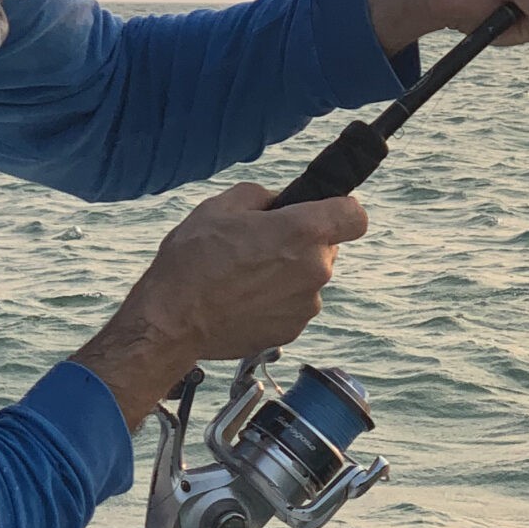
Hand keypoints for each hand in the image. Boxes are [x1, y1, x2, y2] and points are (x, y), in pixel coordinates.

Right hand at [71, 181, 368, 430]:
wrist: (173, 321)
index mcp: (304, 231)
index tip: (323, 212)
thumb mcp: (221, 206)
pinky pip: (294, 306)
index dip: (341, 210)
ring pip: (309, 278)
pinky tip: (243, 299)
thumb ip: (263, 196)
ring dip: (288, 274)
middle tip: (261, 244)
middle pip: (327, 248)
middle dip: (302, 243)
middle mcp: (315, 269)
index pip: (355, 215)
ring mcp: (306, 305)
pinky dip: (276, 301)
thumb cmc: (193, 260)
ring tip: (245, 276)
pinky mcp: (292, 330)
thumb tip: (279, 203)